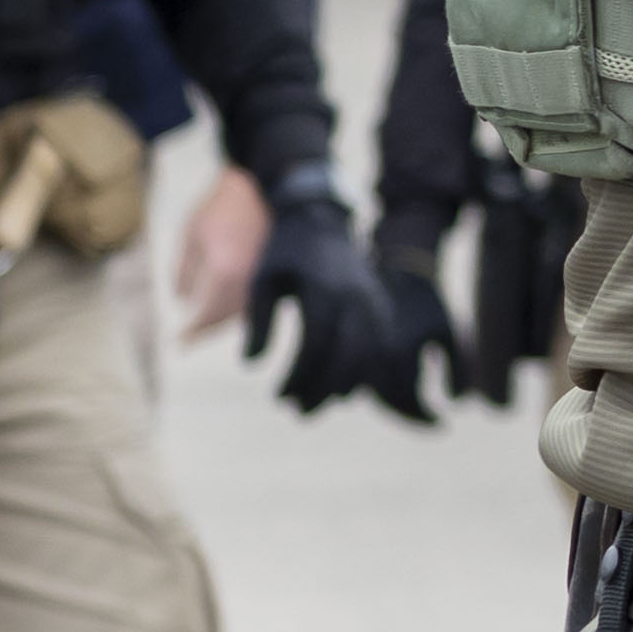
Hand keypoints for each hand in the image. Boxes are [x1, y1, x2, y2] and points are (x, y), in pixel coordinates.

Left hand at [174, 166, 268, 342]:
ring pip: (244, 315)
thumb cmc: (226, 205)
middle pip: (225, 319)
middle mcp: (250, 283)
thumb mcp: (193, 231)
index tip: (180, 344)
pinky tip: (232, 305)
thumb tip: (182, 300)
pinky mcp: (284, 278)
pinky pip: (260, 303)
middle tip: (190, 336)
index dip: (192, 333)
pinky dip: (244, 310)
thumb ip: (185, 269)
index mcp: (224, 272)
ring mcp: (270, 281)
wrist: (270, 184)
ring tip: (207, 321)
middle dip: (206, 328)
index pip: (205, 315)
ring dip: (224, 321)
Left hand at [245, 168, 451, 422]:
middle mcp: (355, 298)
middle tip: (296, 411)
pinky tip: (339, 390)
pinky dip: (362, 374)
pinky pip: (380, 349)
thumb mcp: (263, 280)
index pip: (315, 345)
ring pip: (368, 358)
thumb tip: (250, 363)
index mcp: (324, 290)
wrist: (322, 220)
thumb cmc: (285, 253)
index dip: (297, 376)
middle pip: (346, 358)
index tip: (277, 395)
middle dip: (321, 391)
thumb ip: (259, 321)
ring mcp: (374, 303)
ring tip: (314, 405)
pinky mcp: (382, 307)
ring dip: (342, 388)